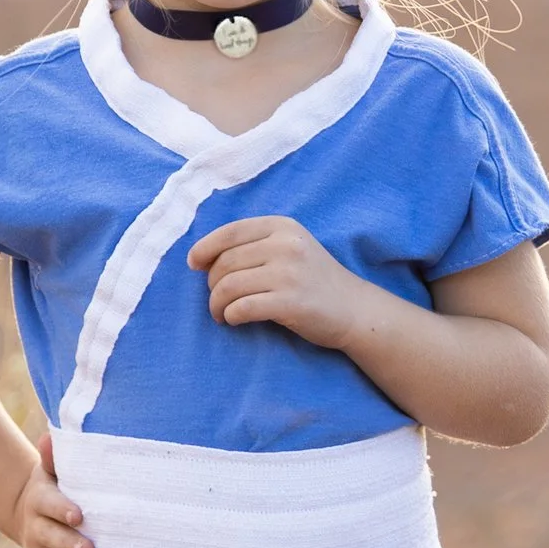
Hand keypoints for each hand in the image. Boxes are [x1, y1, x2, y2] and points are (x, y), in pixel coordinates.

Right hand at [14, 430, 98, 547]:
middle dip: (69, 547)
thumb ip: (54, 457)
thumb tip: (50, 436)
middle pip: (51, 540)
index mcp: (40, 501)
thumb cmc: (55, 486)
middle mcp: (36, 529)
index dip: (63, 510)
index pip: (50, 505)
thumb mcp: (51, 470)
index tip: (80, 516)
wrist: (28, 508)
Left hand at [187, 214, 368, 348]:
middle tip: (217, 299)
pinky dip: (231, 316)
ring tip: (221, 313)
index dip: (205, 247)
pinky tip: (234, 320)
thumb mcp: (291, 248)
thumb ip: (256, 245)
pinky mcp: (290, 302)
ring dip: (216, 304)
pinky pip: (242, 308)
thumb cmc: (314, 280)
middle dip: (212, 284)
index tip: (193, 264)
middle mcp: (285, 245)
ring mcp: (289, 273)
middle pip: (225, 262)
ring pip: (228, 286)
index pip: (230, 232)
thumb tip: (202, 257)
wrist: (355, 309)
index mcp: (282, 227)